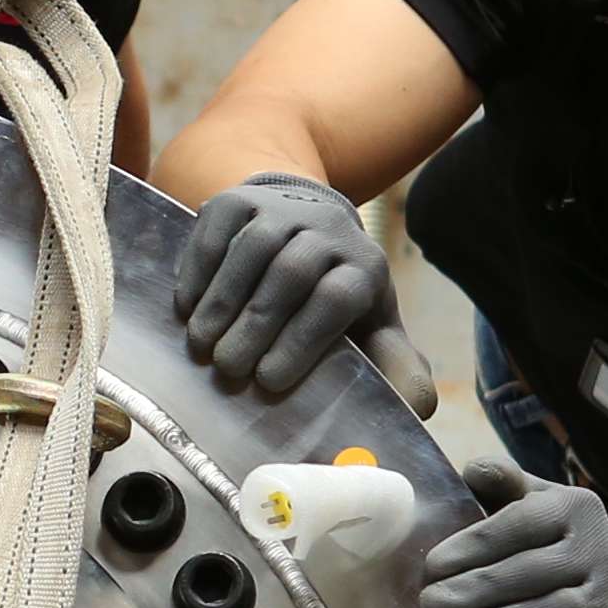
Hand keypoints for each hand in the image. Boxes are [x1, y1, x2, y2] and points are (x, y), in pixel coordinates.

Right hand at [175, 175, 392, 395]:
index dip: (303, 340)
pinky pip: (217, 230)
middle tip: (228, 370)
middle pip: (291, 274)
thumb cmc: (332, 292)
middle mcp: (329, 229)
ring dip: (223, 302)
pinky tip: (187, 308)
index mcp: (365, 266)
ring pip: (252, 250)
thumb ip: (392, 364)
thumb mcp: (369, 325)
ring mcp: (283, 208)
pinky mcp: (240, 198)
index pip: (337, 298)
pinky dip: (199, 271)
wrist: (301, 219)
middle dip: (256, 326)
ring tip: (203, 346)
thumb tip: (420, 409)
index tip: (269, 381)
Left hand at [412, 480, 607, 607]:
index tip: (432, 569)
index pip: (521, 523)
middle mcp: (602, 550)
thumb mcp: (536, 508)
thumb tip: (472, 471)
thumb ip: (505, 485)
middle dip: (475, 591)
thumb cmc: (553, 552)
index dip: (472, 546)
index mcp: (576, 509)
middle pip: (532, 571)